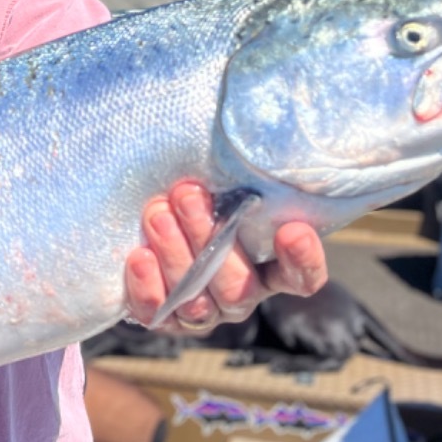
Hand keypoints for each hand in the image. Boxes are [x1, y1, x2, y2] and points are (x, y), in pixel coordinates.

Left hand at [122, 182, 327, 333]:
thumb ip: (238, 173)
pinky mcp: (163, 318)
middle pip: (238, 285)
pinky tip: (139, 256)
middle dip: (210, 236)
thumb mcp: (222, 181)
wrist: (148, 219)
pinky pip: (157, 314)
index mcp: (270, 266)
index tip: (293, 230)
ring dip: (176, 255)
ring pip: (198, 301)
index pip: (300, 276)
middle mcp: (241, 294)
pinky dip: (148, 287)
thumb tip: (239, 123)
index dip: (302, 260)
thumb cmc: (196, 194)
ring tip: (157, 213)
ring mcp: (203, 310)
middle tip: (188, 194)